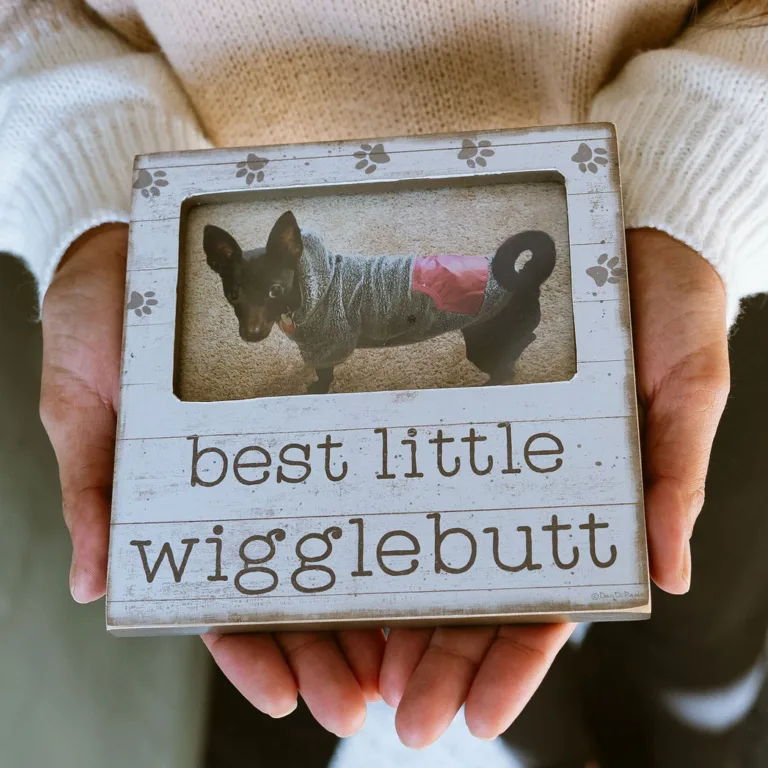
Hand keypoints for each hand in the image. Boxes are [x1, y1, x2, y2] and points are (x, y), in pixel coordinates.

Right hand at [40, 223, 382, 734]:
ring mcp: (289, 449)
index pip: (218, 595)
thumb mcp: (82, 407)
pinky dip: (383, 503)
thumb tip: (94, 584)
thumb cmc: (105, 325)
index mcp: (185, 505)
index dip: (250, 652)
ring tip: (406, 653)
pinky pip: (356, 458)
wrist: (148, 243)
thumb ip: (93, 491)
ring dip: (366, 599)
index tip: (284, 696)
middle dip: (323, 646)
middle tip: (363, 696)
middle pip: (291, 582)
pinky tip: (417, 540)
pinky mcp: (321, 400)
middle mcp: (246, 487)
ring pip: (333, 537)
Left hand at [378, 228, 729, 746]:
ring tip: (367, 676)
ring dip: (406, 619)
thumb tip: (667, 572)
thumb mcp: (685, 390)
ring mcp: (485, 461)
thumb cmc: (664, 316)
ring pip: (438, 555)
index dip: (514, 665)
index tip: (477, 716)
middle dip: (445, 663)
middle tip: (403, 718)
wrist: (620, 242)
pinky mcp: (452, 421)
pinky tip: (355, 576)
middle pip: (483, 596)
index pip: (552, 603)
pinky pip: (414, 484)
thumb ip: (675, 473)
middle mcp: (529, 494)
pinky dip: (387, 535)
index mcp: (591, 507)